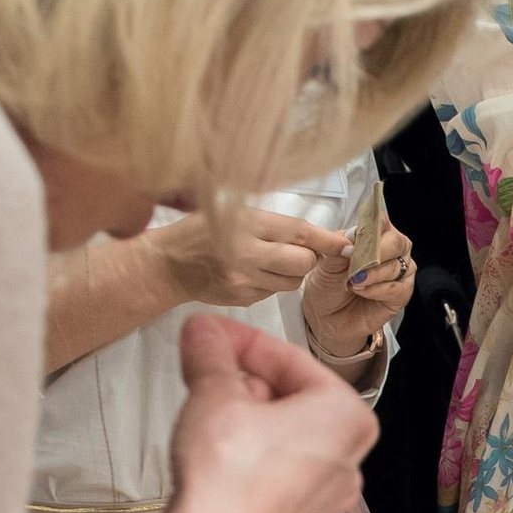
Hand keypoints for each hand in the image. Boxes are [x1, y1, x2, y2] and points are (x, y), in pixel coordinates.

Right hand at [162, 201, 343, 313]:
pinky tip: (253, 273)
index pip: (299, 232)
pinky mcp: (242, 299)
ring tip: (270, 260)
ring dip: (292, 272)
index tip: (346, 243)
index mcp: (245, 224)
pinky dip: (272, 283)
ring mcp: (243, 280)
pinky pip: (273, 293)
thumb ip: (274, 224)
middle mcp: (245, 253)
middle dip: (308, 256)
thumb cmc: (199, 232)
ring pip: (292, 282)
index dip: (328, 240)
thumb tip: (323, 236)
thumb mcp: (232, 213)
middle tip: (298, 249)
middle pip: (303, 262)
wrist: (166, 265)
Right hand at [165, 312, 376, 512]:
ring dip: (242, 414)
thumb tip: (202, 329)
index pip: (290, 359)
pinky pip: (274, 470)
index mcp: (348, 416)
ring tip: (203, 406)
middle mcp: (348, 457)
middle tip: (202, 365)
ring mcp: (325, 493)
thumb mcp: (215, 394)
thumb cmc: (229, 476)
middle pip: (290, 396)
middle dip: (243, 379)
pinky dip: (246, 452)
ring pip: (281, 434)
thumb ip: (211, 352)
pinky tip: (213, 450)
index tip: (209, 331)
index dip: (241, 339)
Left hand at [303, 213, 413, 364]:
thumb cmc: (327, 289)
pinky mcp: (401, 294)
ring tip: (353, 282)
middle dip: (376, 252)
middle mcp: (390, 251)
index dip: (374, 225)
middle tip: (355, 265)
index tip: (361, 235)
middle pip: (396, 241)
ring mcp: (398, 273)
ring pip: (398, 265)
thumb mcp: (324, 265)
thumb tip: (351, 237)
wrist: (325, 319)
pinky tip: (363, 292)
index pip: (381, 221)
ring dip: (374, 274)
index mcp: (372, 237)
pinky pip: (398, 288)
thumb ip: (337, 248)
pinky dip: (379, 289)